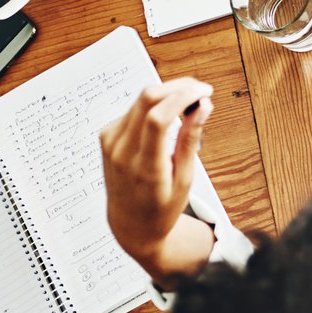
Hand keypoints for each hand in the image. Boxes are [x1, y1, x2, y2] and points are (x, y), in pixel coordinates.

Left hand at [100, 77, 216, 281]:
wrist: (130, 225)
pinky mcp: (107, 136)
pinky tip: (168, 116)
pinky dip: (154, 105)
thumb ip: (190, 140)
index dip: (183, 96)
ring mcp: (110, 143)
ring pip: (140, 100)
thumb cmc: (161, 208)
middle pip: (147, 99)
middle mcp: (121, 152)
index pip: (158, 119)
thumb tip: (203, 106)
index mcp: (143, 168)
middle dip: (178, 87)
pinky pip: (134, 109)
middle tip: (201, 91)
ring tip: (190, 104)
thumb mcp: (184, 180)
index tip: (205, 91)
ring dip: (168, 93)